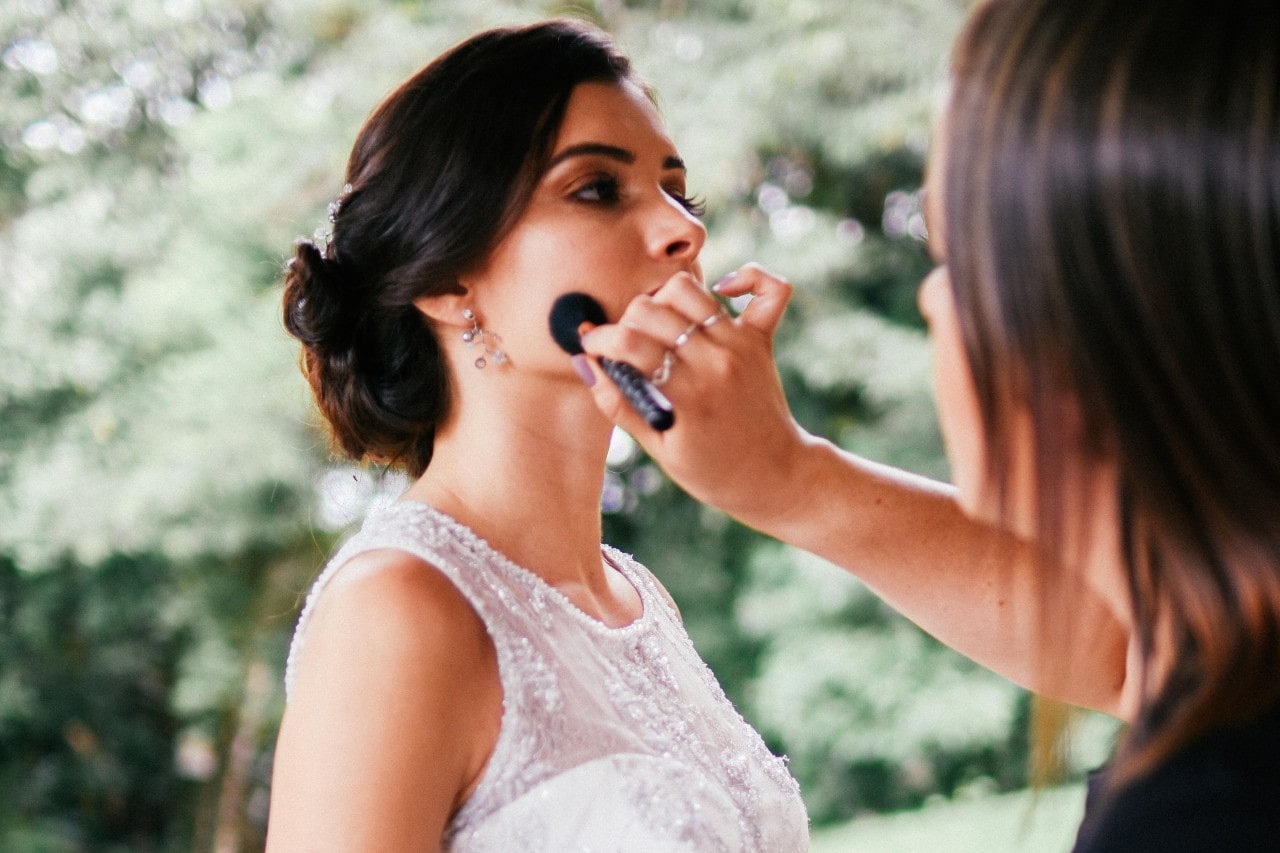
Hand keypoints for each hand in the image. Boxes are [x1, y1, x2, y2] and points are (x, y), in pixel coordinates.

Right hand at [577, 264, 811, 526]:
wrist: (776, 477)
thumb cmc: (713, 471)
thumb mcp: (660, 450)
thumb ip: (620, 406)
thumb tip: (587, 365)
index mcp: (687, 395)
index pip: (629, 343)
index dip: (599, 340)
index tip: (591, 347)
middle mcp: (715, 361)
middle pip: (651, 309)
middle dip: (625, 320)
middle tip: (624, 344)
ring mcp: (740, 346)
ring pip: (689, 289)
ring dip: (664, 298)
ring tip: (658, 323)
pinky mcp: (761, 340)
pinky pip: (768, 290)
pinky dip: (746, 278)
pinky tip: (722, 290)